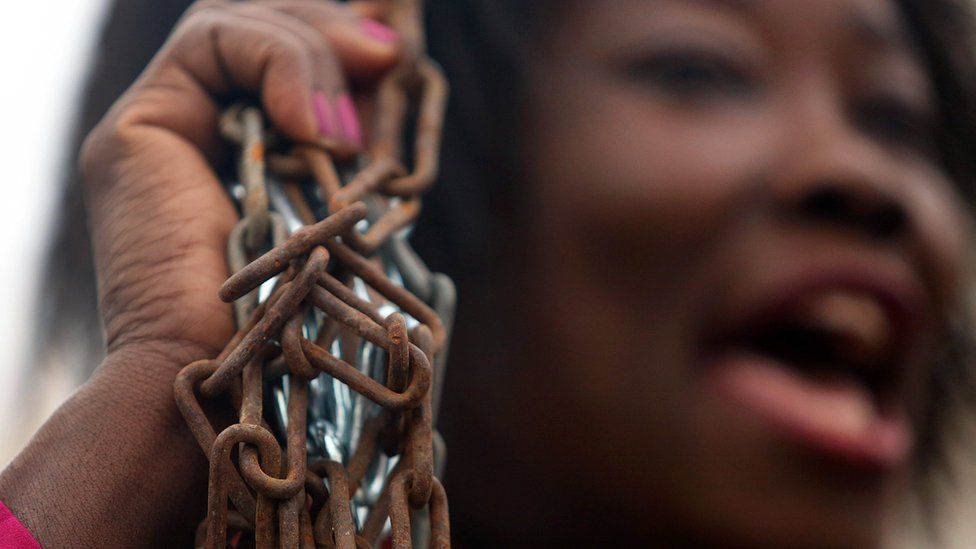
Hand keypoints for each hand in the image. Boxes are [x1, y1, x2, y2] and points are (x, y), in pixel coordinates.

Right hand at [1, 2, 398, 545]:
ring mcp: (159, 128)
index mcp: (240, 156)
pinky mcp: (137, 130)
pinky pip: (209, 43)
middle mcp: (195, 134)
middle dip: (328, 32)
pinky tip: (317, 127)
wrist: (228, 388)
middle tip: (387, 59)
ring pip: (235, 25)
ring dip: (311, 53)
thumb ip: (350, 147)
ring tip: (348, 126)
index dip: (335, 45)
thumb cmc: (298, 323)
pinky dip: (277, 63)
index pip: (280, 61)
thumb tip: (389, 66)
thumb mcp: (344, 216)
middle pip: (257, 30)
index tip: (394, 60)